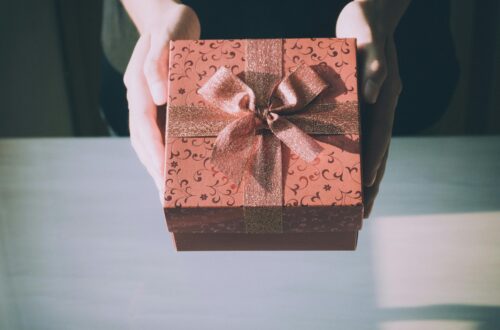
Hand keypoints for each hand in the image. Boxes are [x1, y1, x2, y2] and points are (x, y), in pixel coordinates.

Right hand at [123, 3, 199, 197]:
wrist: (170, 18)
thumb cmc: (171, 26)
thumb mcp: (167, 38)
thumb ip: (157, 65)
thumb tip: (158, 97)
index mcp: (139, 86)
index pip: (144, 126)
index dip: (153, 152)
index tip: (162, 175)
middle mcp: (141, 98)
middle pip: (142, 139)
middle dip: (153, 168)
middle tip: (166, 196)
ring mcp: (148, 101)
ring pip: (147, 139)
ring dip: (156, 164)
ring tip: (167, 190)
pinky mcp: (160, 103)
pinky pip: (159, 130)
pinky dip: (164, 150)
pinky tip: (175, 163)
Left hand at [336, 1, 403, 216]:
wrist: (365, 13)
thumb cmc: (364, 21)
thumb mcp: (367, 35)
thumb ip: (374, 62)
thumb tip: (375, 94)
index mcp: (384, 96)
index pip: (382, 135)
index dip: (375, 161)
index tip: (369, 188)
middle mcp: (380, 107)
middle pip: (378, 151)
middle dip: (371, 183)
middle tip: (363, 214)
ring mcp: (371, 109)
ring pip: (368, 149)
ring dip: (363, 179)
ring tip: (356, 206)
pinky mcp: (358, 106)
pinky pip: (356, 136)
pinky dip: (352, 158)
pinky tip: (342, 173)